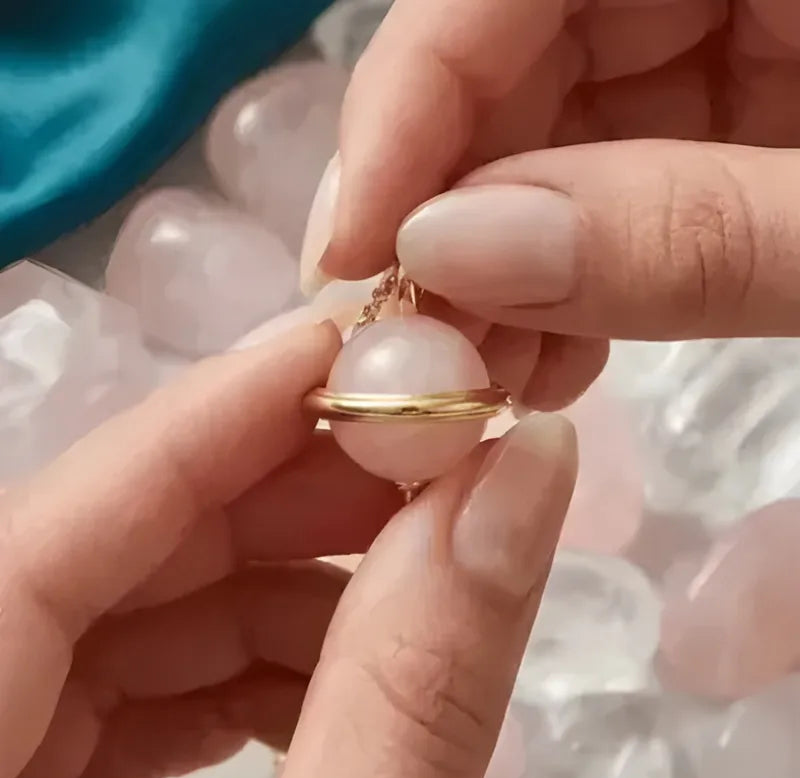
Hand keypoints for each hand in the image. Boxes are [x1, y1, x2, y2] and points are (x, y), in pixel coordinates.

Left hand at [0, 319, 576, 777]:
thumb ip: (412, 699)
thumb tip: (525, 474)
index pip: (30, 542)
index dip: (198, 427)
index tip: (340, 347)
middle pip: (96, 558)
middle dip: (274, 495)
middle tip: (423, 450)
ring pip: (131, 616)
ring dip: (287, 579)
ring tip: (425, 561)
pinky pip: (142, 689)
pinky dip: (256, 664)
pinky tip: (357, 666)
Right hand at [301, 0, 799, 407]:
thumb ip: (683, 235)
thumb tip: (448, 253)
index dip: (406, 100)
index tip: (352, 251)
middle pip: (508, 63)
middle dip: (447, 216)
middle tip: (413, 349)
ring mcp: (712, 52)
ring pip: (543, 137)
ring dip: (494, 272)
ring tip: (476, 382)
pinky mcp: (718, 124)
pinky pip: (603, 183)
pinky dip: (562, 281)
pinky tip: (544, 361)